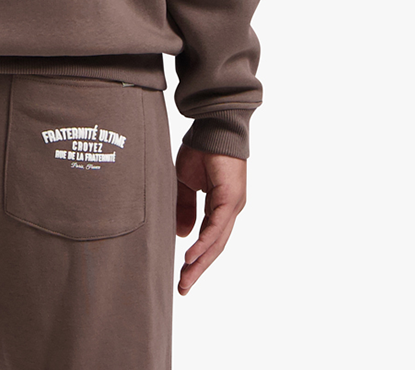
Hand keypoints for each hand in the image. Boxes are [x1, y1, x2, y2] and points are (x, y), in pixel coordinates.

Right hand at [174, 143, 246, 294]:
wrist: (213, 126)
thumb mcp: (184, 182)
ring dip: (201, 262)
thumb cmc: (201, 150)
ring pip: (217, 241)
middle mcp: (229, 210)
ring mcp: (232, 205)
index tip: (182, 276)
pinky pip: (216, 227)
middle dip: (198, 269)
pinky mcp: (231, 198)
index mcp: (220, 207)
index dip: (196, 258)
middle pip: (215, 247)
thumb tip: (183, 235)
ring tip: (186, 279)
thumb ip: (184, 207)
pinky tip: (192, 256)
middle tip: (184, 288)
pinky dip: (204, 243)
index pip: (209, 239)